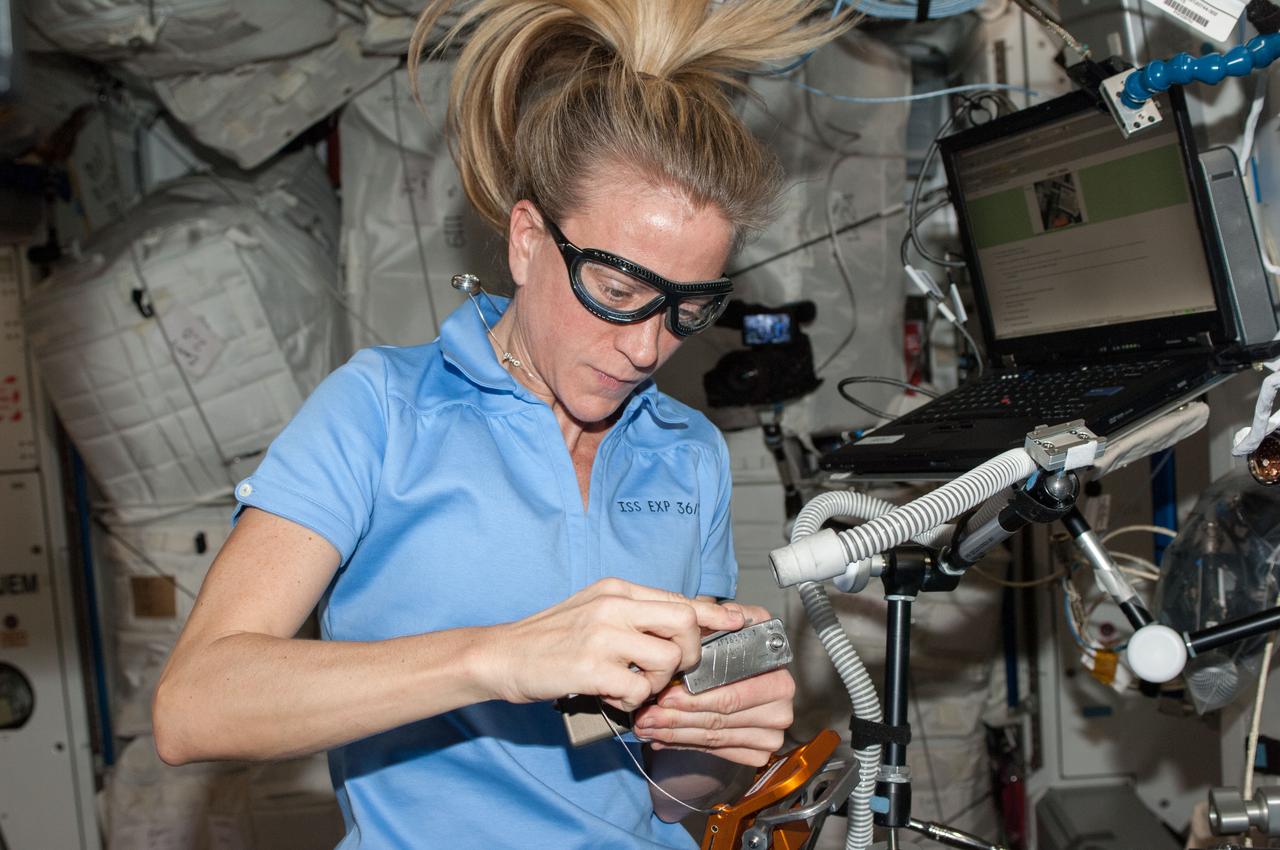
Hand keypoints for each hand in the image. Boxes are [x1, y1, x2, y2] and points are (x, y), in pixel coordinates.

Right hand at [479, 578, 745, 710]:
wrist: (500, 655)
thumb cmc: (548, 638)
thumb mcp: (593, 611)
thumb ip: (634, 615)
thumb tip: (680, 627)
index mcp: (617, 590)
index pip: (681, 597)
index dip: (718, 613)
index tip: (742, 621)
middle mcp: (614, 606)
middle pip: (685, 621)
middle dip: (689, 653)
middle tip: (670, 671)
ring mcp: (602, 634)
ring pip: (667, 658)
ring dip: (656, 682)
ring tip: (630, 685)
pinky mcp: (591, 666)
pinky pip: (638, 689)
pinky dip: (631, 700)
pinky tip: (610, 695)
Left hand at [632, 603, 795, 766]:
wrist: (737, 680)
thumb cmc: (730, 652)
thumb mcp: (730, 628)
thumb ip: (729, 617)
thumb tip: (731, 616)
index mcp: (778, 677)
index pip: (731, 694)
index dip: (695, 698)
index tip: (665, 695)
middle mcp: (780, 707)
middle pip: (720, 719)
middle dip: (677, 718)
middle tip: (647, 715)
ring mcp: (771, 733)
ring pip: (714, 737)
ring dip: (675, 733)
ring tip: (647, 726)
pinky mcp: (758, 752)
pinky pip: (717, 752)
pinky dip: (684, 744)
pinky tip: (663, 737)